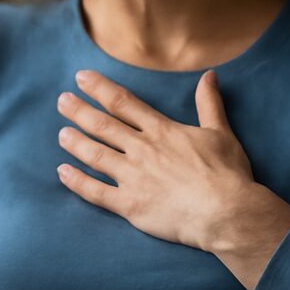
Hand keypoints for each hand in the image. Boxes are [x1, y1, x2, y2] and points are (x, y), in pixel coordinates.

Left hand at [55, 68, 254, 250]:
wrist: (227, 212)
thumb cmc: (227, 174)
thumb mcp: (220, 132)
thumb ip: (209, 103)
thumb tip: (209, 76)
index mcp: (161, 131)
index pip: (123, 103)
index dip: (99, 88)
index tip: (81, 78)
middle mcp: (142, 149)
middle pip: (102, 125)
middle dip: (79, 110)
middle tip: (61, 100)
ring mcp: (133, 177)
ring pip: (95, 154)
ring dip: (75, 142)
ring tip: (61, 133)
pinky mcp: (129, 205)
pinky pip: (95, 192)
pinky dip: (76, 182)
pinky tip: (62, 172)